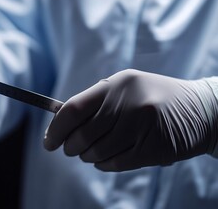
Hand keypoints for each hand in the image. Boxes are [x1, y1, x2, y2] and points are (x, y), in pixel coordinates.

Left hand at [44, 69, 217, 170]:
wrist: (201, 110)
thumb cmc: (151, 98)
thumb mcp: (124, 87)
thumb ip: (94, 102)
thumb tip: (58, 123)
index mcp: (117, 84)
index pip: (73, 109)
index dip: (55, 129)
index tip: (48, 142)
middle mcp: (129, 103)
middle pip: (82, 135)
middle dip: (70, 147)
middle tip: (70, 148)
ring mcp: (143, 126)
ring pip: (97, 152)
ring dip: (87, 157)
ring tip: (91, 152)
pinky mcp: (154, 148)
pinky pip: (115, 164)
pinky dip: (104, 165)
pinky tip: (105, 159)